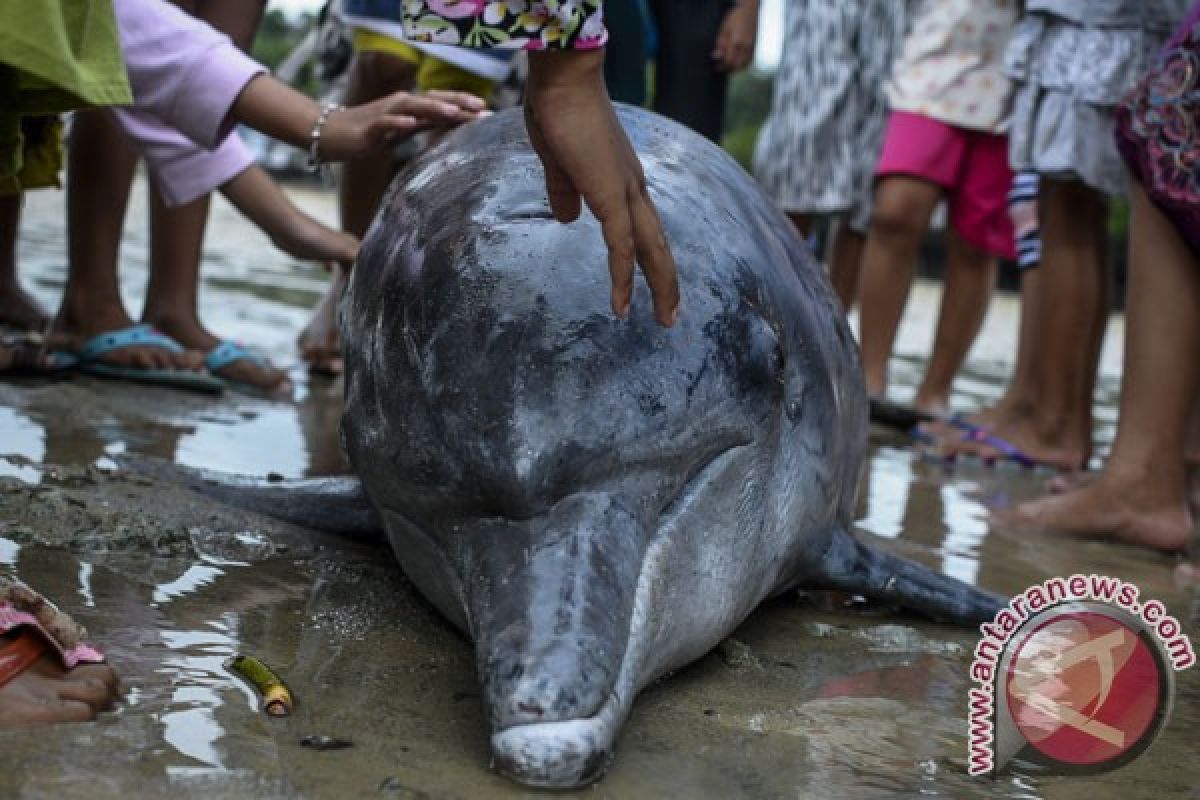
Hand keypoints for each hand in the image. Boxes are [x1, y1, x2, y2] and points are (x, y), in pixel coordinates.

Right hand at [232, 76, 488, 160]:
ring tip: (455, 113)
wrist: (329, 135)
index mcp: (410, 108)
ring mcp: (385, 114)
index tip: (487, 112)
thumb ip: (423, 126)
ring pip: (413, 107)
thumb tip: (450, 127)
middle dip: (457, 103)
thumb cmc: (368, 134)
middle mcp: (400, 105)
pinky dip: (399, 122)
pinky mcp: (369, 127)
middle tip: (481, 108)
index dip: (463, 106)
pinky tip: (412, 124)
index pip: (441, 104)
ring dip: (434, 108)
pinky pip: (386, 123)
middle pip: (433, 100)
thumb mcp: (401, 131)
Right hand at [525, 50, 678, 326]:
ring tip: (666, 321)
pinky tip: (622, 306)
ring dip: (660, 288)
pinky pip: (621, 246)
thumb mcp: (558, 161)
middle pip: (658, 245)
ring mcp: (626, 191)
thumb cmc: (558, 109)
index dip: (649, 259)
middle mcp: (633, 188)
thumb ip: (564, 191)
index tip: (651, 287)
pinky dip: (624, 278)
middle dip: (667, 283)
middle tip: (671, 318)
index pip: (643, 229)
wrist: (563, 78)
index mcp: (622, 181)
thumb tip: (566, 219)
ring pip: (651, 250)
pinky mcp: (610, 195)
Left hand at [712, 1, 758, 71]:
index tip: (716, 67)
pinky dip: (743, 64)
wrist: (750, 10)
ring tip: (729, 67)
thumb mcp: (724, 28)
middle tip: (721, 68)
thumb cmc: (735, 17)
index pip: (728, 60)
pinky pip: (749, 60)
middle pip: (737, 65)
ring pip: (744, 64)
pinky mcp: (755, 46)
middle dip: (728, 68)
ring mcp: (751, 47)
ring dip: (736, 68)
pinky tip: (738, 63)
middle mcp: (745, 46)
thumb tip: (716, 56)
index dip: (722, 66)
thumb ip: (720, 43)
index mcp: (736, 42)